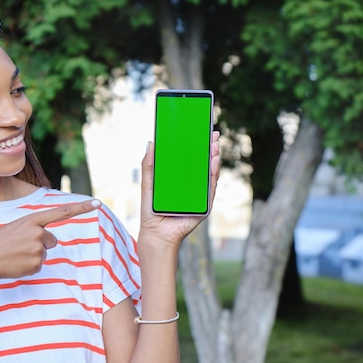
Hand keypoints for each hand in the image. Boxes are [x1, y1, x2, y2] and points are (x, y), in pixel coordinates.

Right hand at [0, 198, 101, 282]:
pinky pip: (40, 265)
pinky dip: (29, 266)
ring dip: (33, 255)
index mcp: (32, 219)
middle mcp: (38, 232)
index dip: (81, 208)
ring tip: (15, 254)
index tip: (98, 203)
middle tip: (19, 246)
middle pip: (52, 240)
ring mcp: (38, 248)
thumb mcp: (16, 228)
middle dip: (40, 244)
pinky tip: (16, 263)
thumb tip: (50, 241)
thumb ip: (34, 229)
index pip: (61, 212)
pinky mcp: (37, 264)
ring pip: (45, 253)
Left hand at [138, 131, 220, 245]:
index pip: (190, 158)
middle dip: (209, 148)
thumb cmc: (151, 210)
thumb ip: (149, 165)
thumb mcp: (148, 183)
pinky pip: (211, 187)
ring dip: (214, 158)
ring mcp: (200, 195)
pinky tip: (213, 162)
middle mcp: (192, 185)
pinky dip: (213, 174)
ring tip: (214, 145)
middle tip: (212, 133)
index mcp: (179, 178)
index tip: (200, 129)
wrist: (156, 233)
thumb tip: (151, 142)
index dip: (196, 144)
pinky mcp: (205, 205)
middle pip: (203, 163)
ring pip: (210, 173)